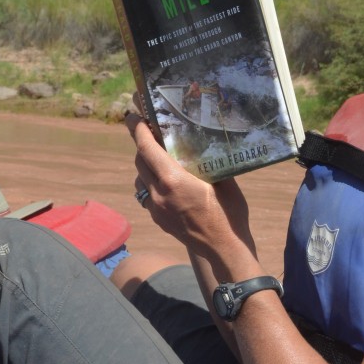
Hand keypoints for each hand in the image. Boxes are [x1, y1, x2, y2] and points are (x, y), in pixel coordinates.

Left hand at [126, 112, 257, 270]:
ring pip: (139, 179)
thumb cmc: (229, 213)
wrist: (224, 248)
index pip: (146, 148)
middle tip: (149, 131)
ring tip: (158, 158)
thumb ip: (209, 162)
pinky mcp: (158, 219)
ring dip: (145, 165)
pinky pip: (145, 195)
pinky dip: (149, 184)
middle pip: (139, 161)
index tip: (134, 116)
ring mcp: (156, 208)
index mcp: (172, 180)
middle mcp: (158, 193)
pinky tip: (164, 183)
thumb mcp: (224, 181)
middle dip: (142, 144)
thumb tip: (205, 142)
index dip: (138, 129)